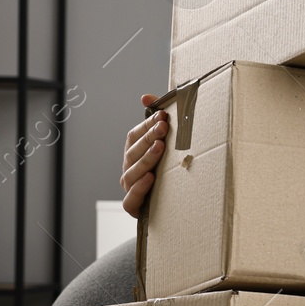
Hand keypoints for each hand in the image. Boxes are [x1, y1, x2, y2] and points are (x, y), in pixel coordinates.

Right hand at [121, 94, 166, 218]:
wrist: (175, 209)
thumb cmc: (169, 173)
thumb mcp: (166, 145)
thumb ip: (156, 120)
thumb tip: (145, 97)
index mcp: (134, 155)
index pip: (134, 136)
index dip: (147, 125)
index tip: (163, 116)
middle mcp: (129, 170)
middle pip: (133, 151)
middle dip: (149, 137)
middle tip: (164, 127)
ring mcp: (130, 188)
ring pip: (132, 172)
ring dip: (146, 158)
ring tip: (159, 148)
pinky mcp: (134, 207)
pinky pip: (132, 198)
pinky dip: (140, 188)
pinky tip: (151, 178)